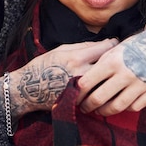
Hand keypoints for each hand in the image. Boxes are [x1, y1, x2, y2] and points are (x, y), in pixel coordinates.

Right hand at [2, 39, 118, 117]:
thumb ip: (82, 46)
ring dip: (110, 76)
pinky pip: (95, 93)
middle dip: (113, 60)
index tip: (115, 43)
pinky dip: (100, 88)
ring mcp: (81, 90)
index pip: (103, 49)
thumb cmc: (43, 66)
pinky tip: (101, 84)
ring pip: (104, 82)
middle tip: (117, 57)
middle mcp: (80, 74)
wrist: (27, 89)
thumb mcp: (60, 50)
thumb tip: (101, 43)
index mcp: (76, 58)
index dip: (112, 44)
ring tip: (112, 71)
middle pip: (108, 66)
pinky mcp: (78, 102)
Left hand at [75, 24, 145, 115]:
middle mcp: (126, 74)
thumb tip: (83, 81)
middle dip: (88, 105)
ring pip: (117, 106)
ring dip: (104, 111)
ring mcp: (141, 84)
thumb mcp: (114, 50)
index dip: (78, 92)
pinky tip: (119, 105)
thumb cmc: (133, 46)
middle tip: (84, 107)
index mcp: (112, 61)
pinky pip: (134, 107)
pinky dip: (125, 108)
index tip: (75, 95)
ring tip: (99, 110)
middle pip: (99, 98)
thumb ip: (99, 64)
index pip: (88, 82)